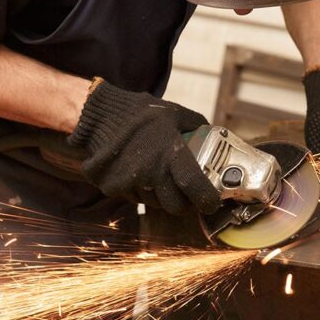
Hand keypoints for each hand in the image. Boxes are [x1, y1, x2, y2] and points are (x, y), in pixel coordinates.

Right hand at [67, 80, 220, 215]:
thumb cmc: (141, 113)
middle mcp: (150, 172)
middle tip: (187, 196)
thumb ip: (196, 126)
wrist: (101, 114)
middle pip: (175, 206)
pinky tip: (140, 174)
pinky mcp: (113, 187)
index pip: (194, 187)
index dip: (207, 200)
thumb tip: (217, 137)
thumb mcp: (174, 113)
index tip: (212, 203)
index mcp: (169, 153)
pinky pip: (135, 198)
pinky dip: (142, 191)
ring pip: (154, 204)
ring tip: (161, 178)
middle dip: (184, 204)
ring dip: (161, 197)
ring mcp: (130, 182)